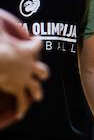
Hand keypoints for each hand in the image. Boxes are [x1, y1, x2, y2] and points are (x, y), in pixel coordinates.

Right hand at [0, 10, 47, 124]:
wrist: (0, 56)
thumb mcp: (0, 26)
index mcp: (29, 49)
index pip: (37, 44)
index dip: (35, 42)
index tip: (34, 41)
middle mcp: (31, 64)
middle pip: (42, 69)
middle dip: (41, 72)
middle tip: (42, 74)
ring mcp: (26, 77)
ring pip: (35, 87)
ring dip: (35, 91)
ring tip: (37, 96)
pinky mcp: (17, 88)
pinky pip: (21, 100)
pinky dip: (21, 107)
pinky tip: (21, 114)